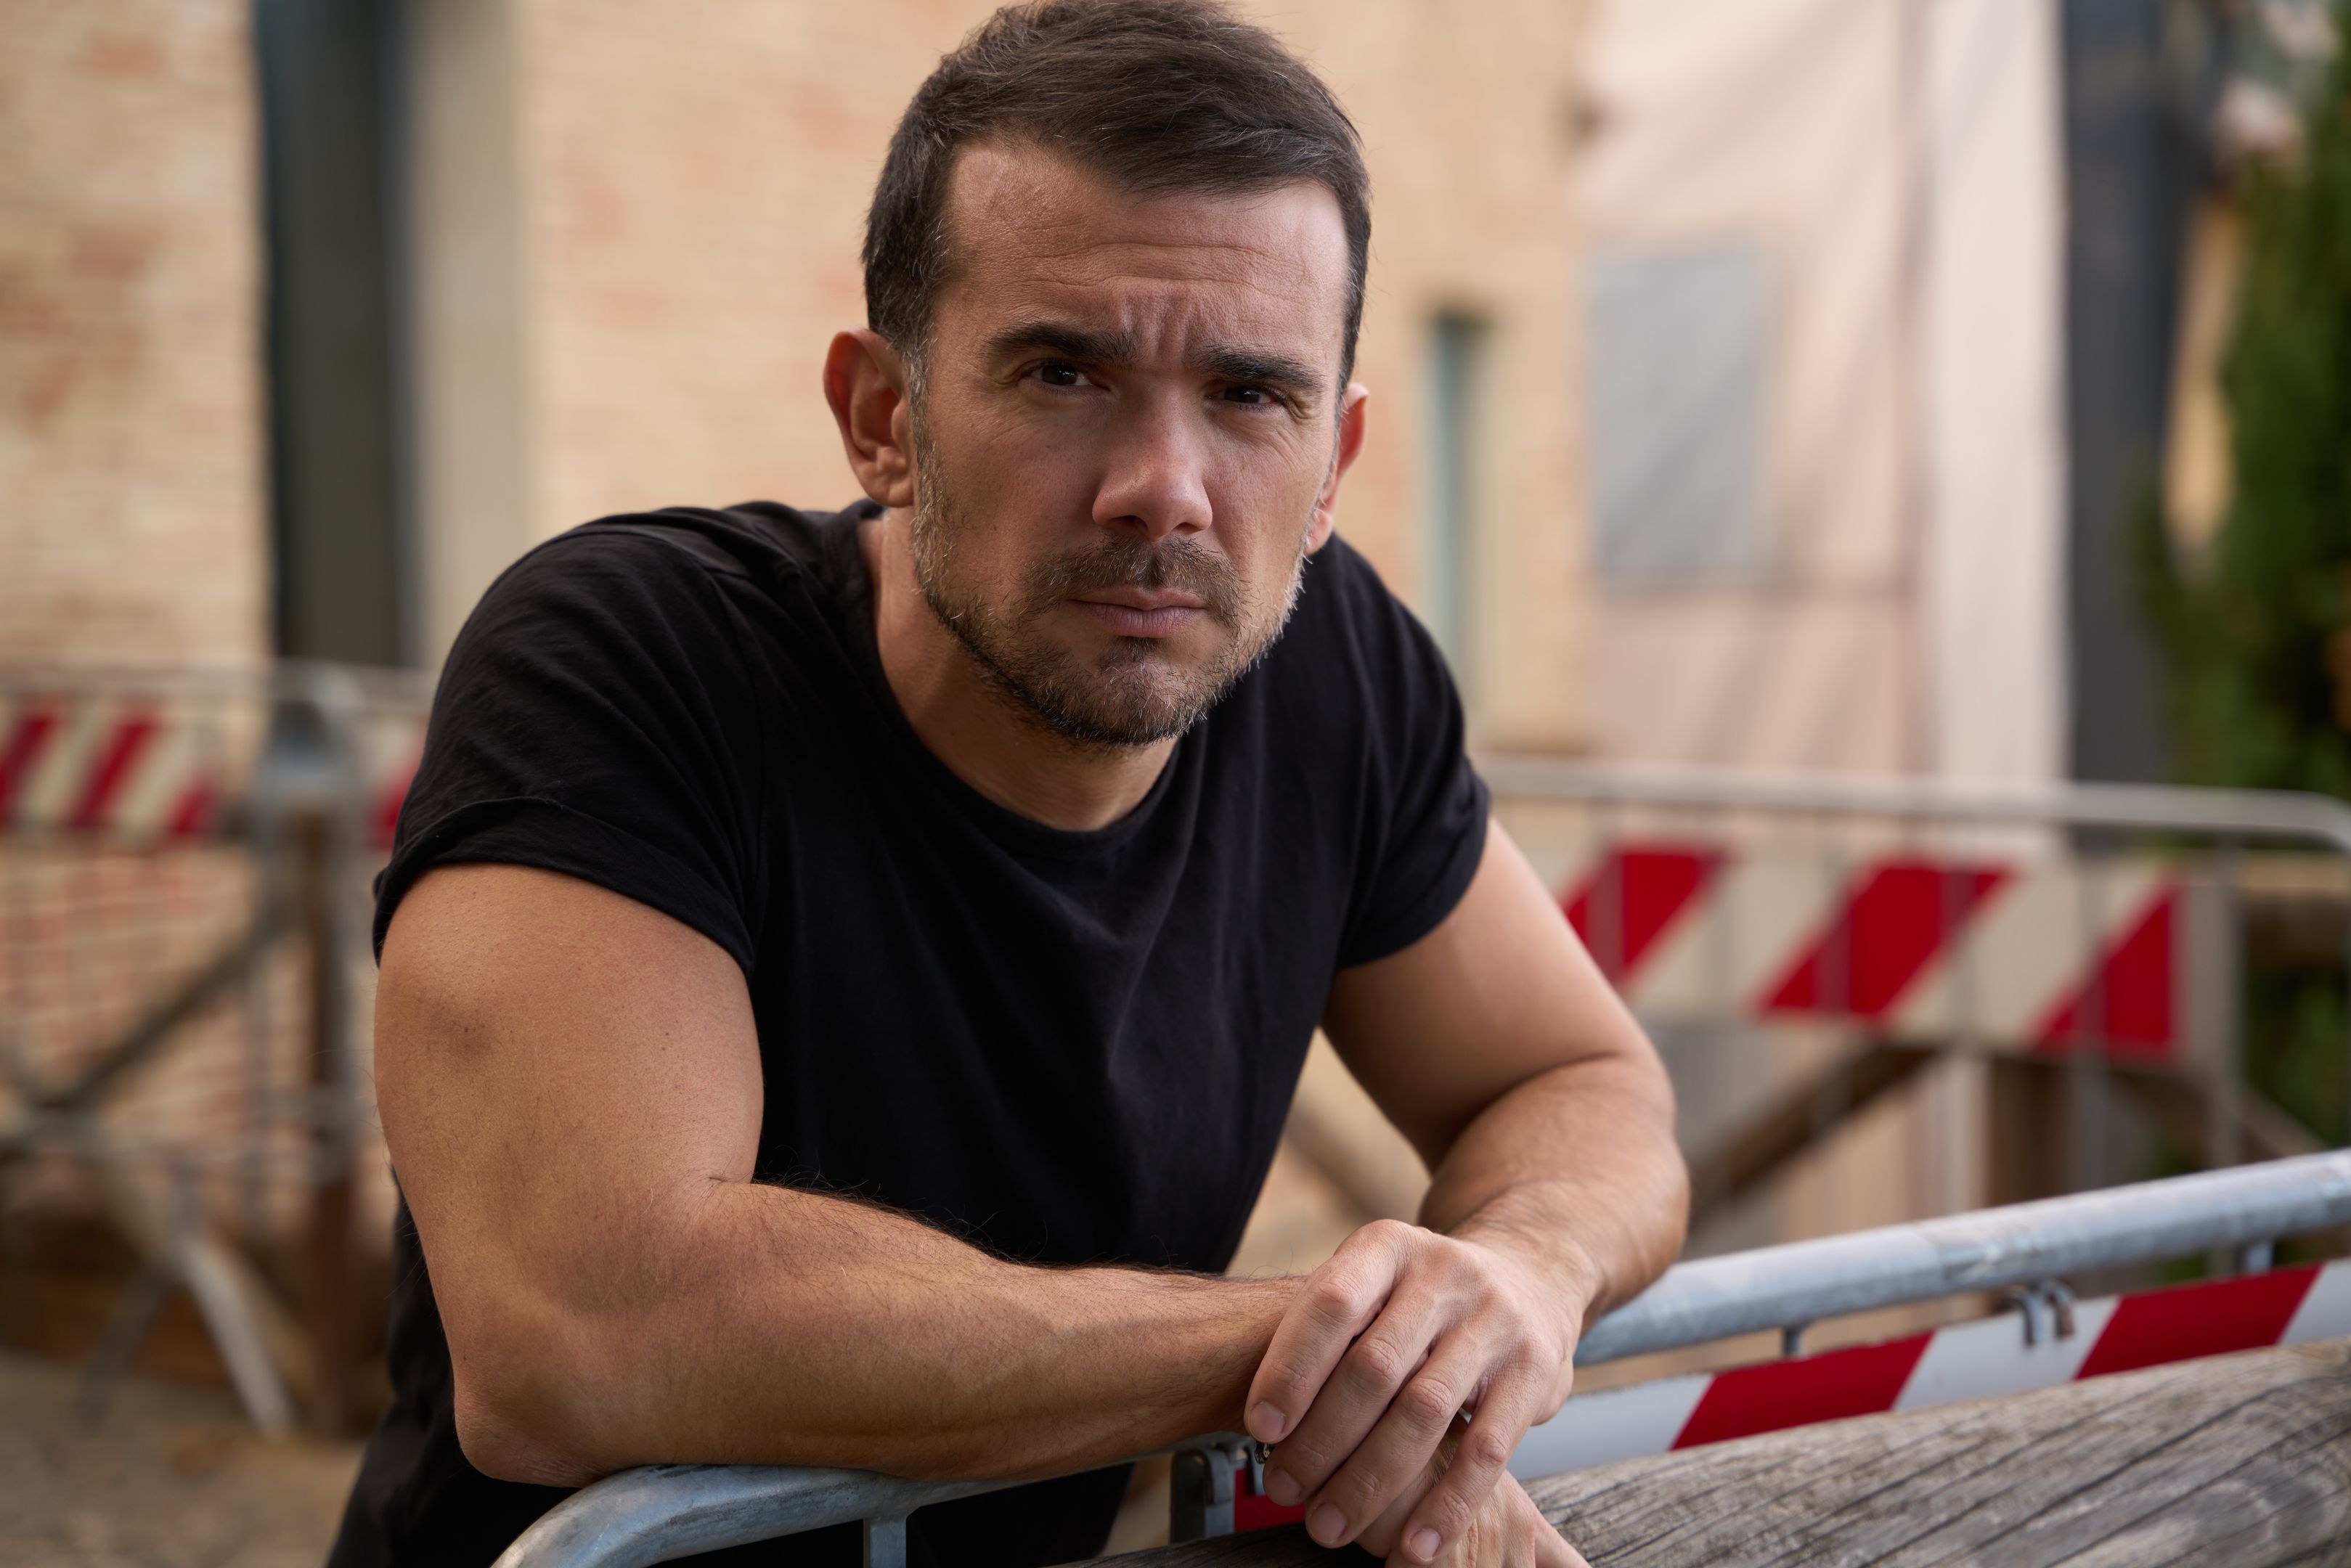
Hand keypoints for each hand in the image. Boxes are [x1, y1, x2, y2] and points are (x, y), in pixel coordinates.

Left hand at [1243, 1218, 1588, 1563]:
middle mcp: (1444, 1273)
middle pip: (1373, 1366)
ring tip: (1329, 1526)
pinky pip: (1487, 1450)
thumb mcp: (1375, 1281)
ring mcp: (1495, 1320)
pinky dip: (1445, 1505)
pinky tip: (1411, 1547)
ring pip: (1424, 1412)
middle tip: (1283, 1490)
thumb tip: (1258, 1416)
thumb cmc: (1420, 1297)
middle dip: (1321, 1440)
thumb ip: (1325, 1328)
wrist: (1530, 1275)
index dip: (1291, 1367)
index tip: (1258, 1428)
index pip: (1332, 1302)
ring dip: (1369, 1481)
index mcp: (1388, 1246)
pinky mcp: (1535, 1370)